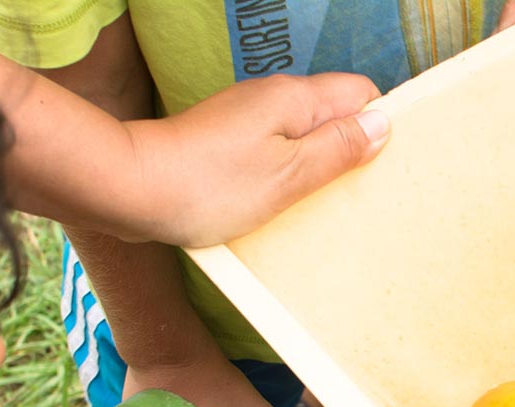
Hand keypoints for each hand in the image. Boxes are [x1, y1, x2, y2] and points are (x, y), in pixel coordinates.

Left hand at [128, 72, 388, 246]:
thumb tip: (381, 126)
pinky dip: (286, 172)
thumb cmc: (211, 185)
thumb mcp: (289, 175)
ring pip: (302, 133)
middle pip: (332, 113)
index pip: (360, 93)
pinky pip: (273, 149)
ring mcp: (245, 118)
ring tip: (320, 204)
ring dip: (317, 165)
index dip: (378, 126)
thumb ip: (338, 149)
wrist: (131, 189)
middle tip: (356, 194)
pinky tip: (281, 203)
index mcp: (295, 98)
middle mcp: (271, 97)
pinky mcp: (225, 141)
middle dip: (350, 148)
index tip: (383, 166)